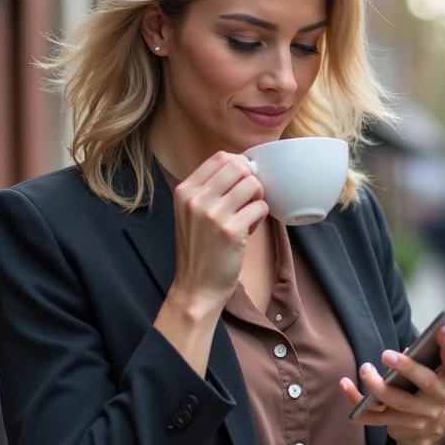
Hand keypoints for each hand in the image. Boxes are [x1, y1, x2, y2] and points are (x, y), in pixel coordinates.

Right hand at [169, 152, 268, 312]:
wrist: (196, 286)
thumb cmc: (198, 249)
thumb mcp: (190, 212)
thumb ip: (208, 189)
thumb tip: (241, 166)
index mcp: (185, 190)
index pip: (219, 158)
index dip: (239, 165)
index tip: (243, 181)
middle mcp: (196, 199)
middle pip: (238, 166)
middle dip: (251, 180)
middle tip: (249, 199)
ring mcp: (213, 215)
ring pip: (252, 184)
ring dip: (257, 198)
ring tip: (247, 215)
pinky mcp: (231, 231)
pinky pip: (260, 207)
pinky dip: (260, 218)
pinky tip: (248, 230)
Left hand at [338, 320, 444, 444]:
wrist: (429, 428)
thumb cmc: (436, 382)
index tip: (442, 328)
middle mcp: (439, 399)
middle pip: (425, 383)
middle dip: (407, 368)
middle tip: (387, 353)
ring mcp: (418, 415)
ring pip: (397, 403)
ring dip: (377, 386)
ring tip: (365, 368)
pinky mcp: (396, 425)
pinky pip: (372, 416)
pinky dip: (355, 401)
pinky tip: (344, 384)